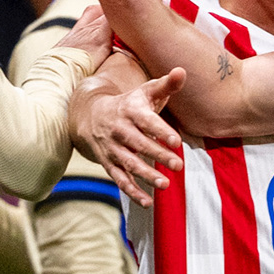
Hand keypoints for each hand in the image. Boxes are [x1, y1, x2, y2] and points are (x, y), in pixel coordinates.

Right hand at [72, 66, 185, 203]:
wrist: (91, 114)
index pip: (147, 121)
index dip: (161, 131)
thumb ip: (166, 84)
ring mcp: (113, 148)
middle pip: (139, 144)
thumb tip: (182, 70)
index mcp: (130, 111)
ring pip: (129, 164)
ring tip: (165, 184)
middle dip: (158, 155)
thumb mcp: (145, 92)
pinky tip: (148, 202)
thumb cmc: (129, 103)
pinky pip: (120, 179)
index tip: (177, 142)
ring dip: (146, 175)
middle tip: (178, 166)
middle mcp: (119, 130)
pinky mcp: (109, 164)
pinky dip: (132, 191)